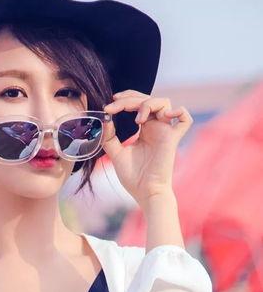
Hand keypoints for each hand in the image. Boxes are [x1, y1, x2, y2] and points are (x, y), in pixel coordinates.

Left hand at [101, 89, 192, 206]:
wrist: (145, 192)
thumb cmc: (133, 177)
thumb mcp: (116, 154)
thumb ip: (110, 137)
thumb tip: (105, 119)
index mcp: (144, 129)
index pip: (137, 103)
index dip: (124, 100)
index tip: (109, 107)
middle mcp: (156, 127)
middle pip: (148, 99)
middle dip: (130, 99)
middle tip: (115, 105)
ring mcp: (165, 131)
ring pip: (164, 103)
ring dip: (148, 103)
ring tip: (136, 119)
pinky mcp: (173, 139)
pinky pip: (185, 120)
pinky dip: (179, 111)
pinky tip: (164, 115)